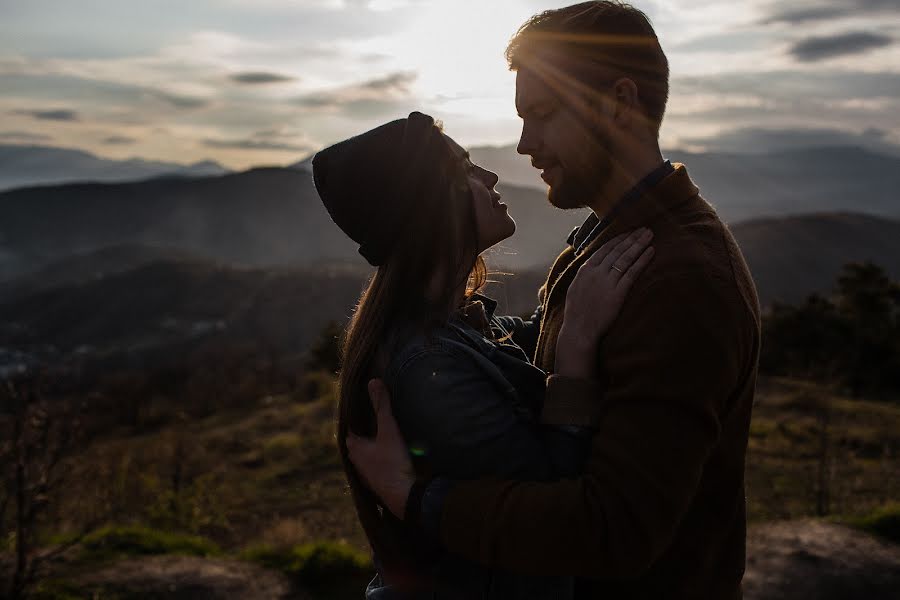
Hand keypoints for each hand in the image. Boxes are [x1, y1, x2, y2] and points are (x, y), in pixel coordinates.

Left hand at [345, 379, 414, 518]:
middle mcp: (355, 461)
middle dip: (364, 431)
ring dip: (371, 447)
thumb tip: (374, 381)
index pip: (349, 427)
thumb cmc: (393, 461)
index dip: (355, 417)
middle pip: (357, 441)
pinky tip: (389, 457)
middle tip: (373, 419)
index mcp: (354, 447)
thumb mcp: (389, 429)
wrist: (403, 495)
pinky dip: (379, 460)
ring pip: (365, 456)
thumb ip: (382, 405)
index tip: (362, 407)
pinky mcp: (376, 484)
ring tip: (381, 436)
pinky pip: (374, 467)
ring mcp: (365, 474)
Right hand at [556, 228, 654, 376]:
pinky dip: (642, 260)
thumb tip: (591, 267)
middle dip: (632, 237)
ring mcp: (607, 281)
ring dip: (639, 244)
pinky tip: (651, 252)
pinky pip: (632, 272)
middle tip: (644, 228)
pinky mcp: (618, 292)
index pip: (604, 249)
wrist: (579, 330)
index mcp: (585, 270)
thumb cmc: (576, 313)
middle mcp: (596, 272)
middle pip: (617, 250)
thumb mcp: (575, 288)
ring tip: (650, 235)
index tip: (628, 232)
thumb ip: (585, 276)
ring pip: (626, 258)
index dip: (618, 239)